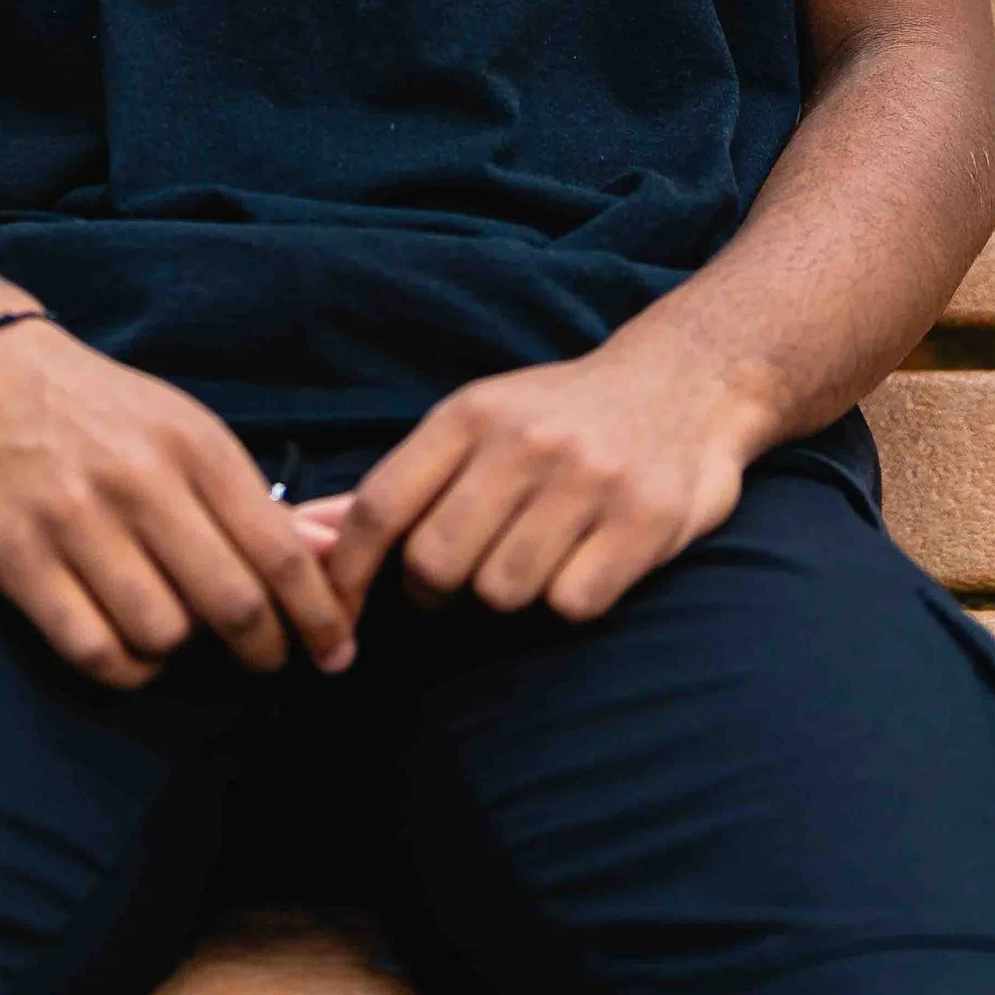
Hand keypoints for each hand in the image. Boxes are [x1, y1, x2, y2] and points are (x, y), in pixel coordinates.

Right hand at [0, 320, 357, 691]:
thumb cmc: (103, 411)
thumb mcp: (185, 429)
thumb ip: (251, 498)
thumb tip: (328, 555)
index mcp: (193, 445)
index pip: (278, 551)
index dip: (318, 616)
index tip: (337, 654)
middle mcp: (139, 480)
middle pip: (231, 603)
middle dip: (263, 651)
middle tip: (265, 662)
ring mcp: (74, 520)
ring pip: (163, 635)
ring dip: (181, 654)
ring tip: (177, 635)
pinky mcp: (17, 557)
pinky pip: (92, 650)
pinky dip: (125, 671)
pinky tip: (131, 652)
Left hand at [319, 323, 773, 625]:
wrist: (687, 381)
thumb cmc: (562, 414)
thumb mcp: (478, 423)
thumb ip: (400, 483)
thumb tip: (307, 533)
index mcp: (471, 414)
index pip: (382, 506)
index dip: (349, 573)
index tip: (336, 613)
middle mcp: (524, 443)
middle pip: (436, 565)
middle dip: (435, 594)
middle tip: (456, 584)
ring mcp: (587, 481)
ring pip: (502, 593)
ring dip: (507, 596)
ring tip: (529, 562)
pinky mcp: (642, 521)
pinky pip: (571, 605)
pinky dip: (569, 600)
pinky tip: (583, 564)